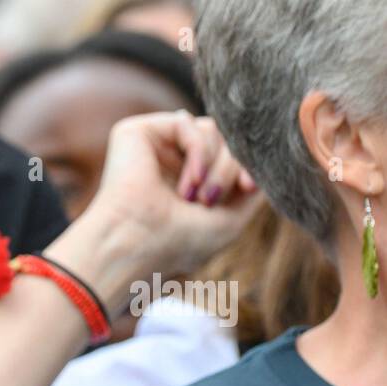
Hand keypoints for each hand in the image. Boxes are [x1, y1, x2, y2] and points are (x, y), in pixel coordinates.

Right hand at [83, 111, 262, 280]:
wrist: (136, 248)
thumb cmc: (177, 243)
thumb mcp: (231, 217)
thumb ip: (252, 183)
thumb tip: (263, 153)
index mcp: (187, 179)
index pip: (230, 152)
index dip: (246, 164)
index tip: (248, 187)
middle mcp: (170, 160)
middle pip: (225, 138)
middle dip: (230, 167)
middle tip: (211, 200)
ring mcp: (153, 146)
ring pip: (211, 128)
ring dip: (215, 164)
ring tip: (197, 197)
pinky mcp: (136, 133)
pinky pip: (187, 122)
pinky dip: (197, 151)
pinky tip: (188, 182)